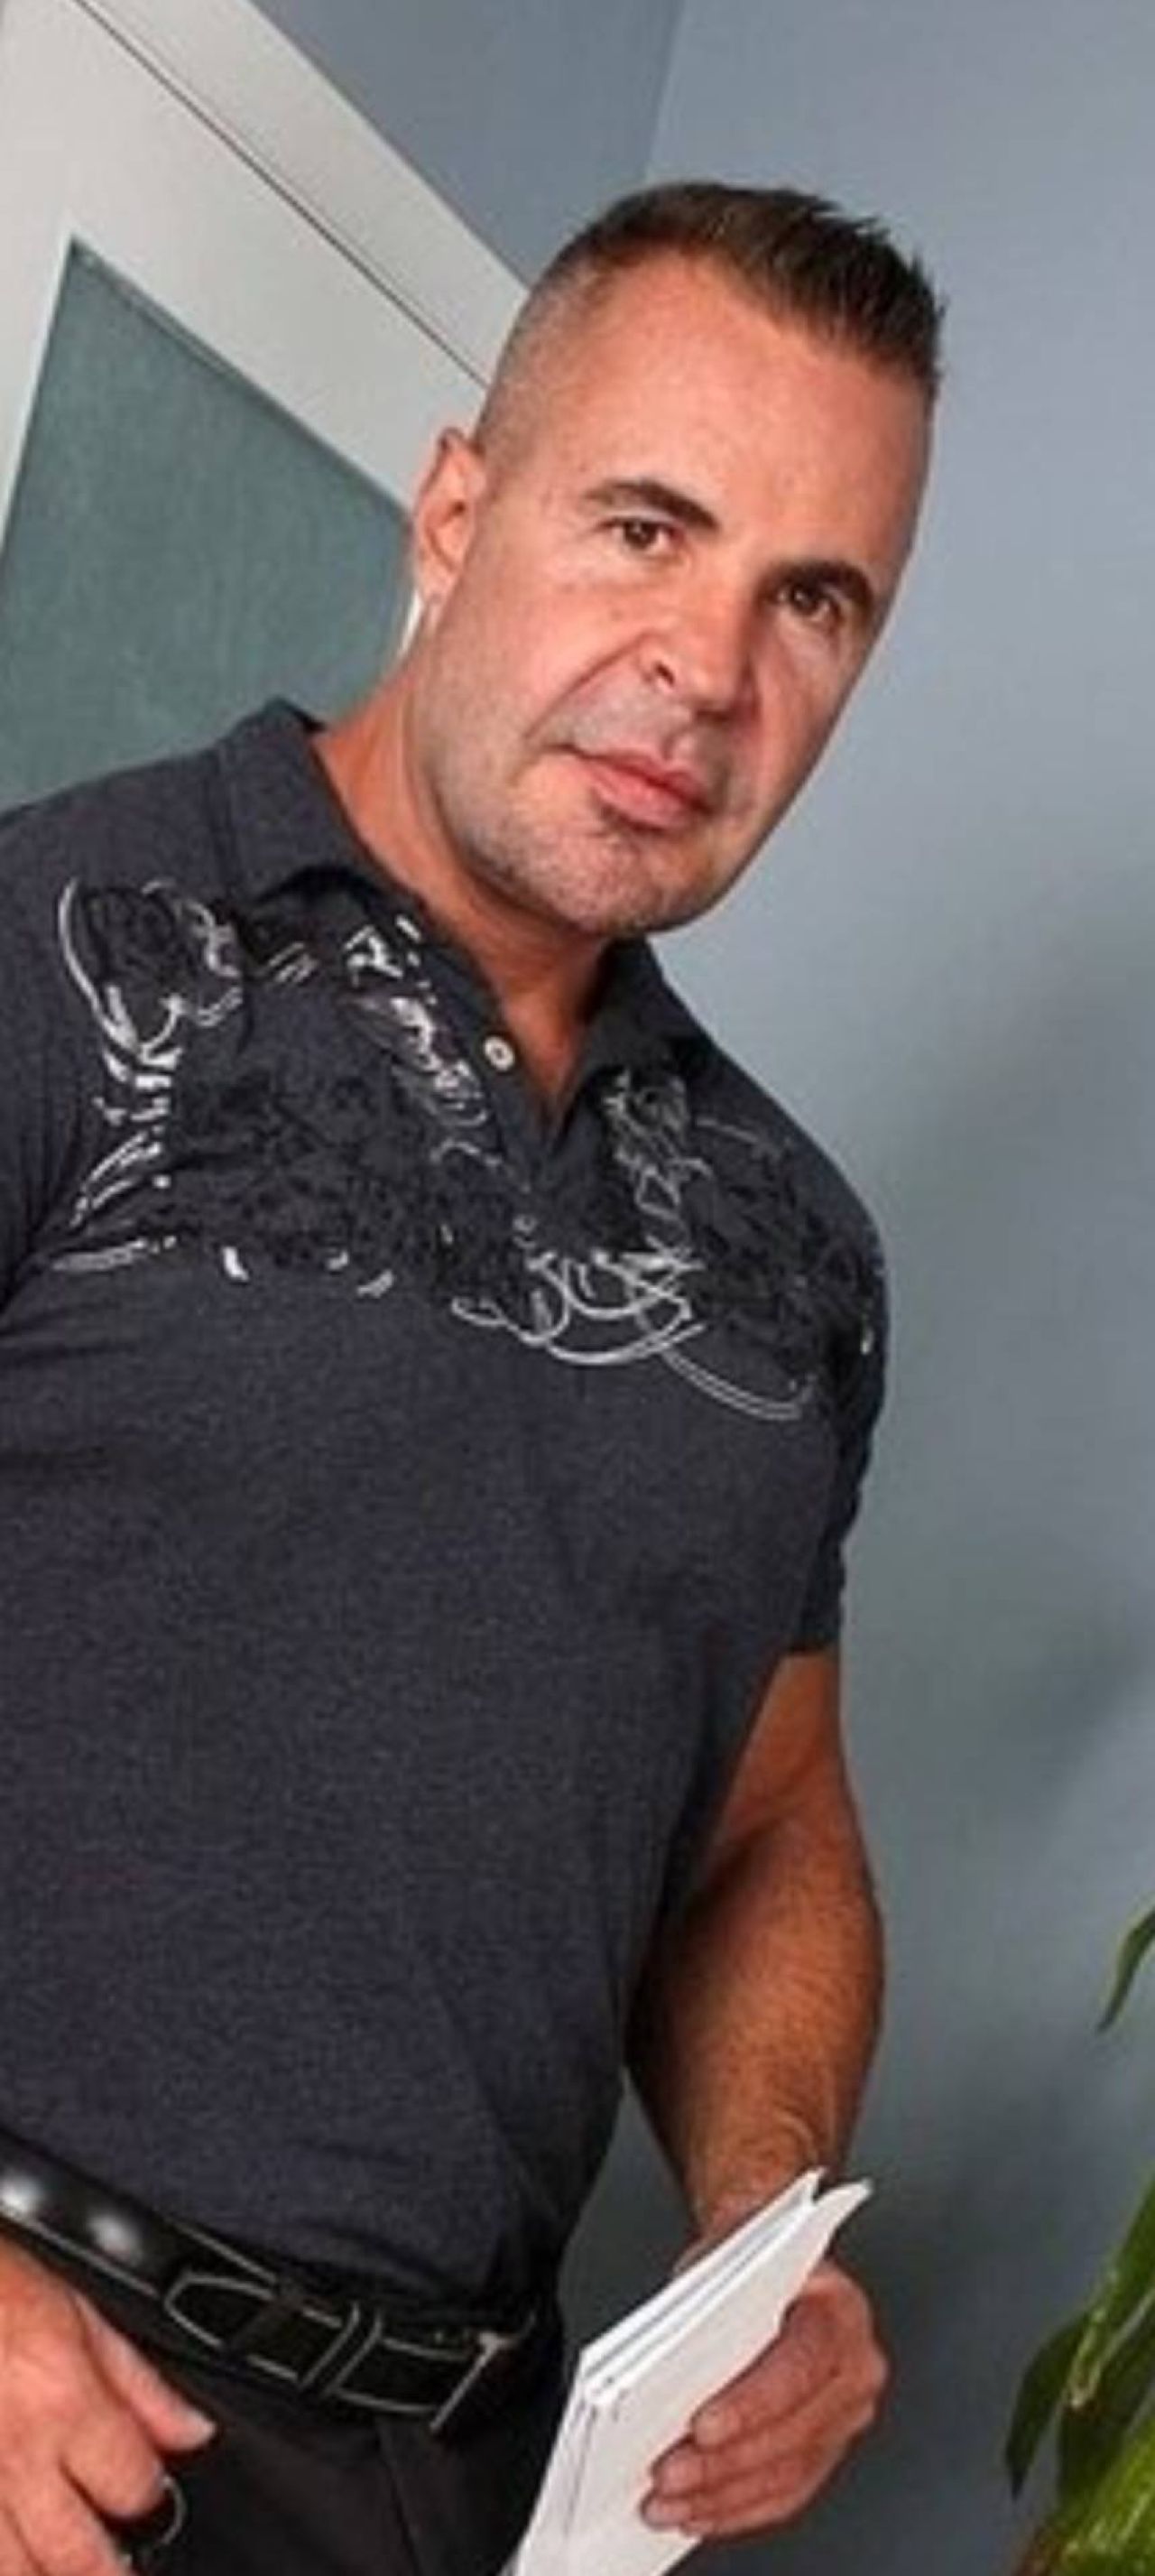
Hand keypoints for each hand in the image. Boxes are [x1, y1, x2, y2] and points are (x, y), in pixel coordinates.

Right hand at [0, 2240, 214, 2573]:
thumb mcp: (70, 2308)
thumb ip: (136, 2380)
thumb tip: (192, 2429)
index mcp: (64, 2405)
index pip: (137, 2487)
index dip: (148, 2489)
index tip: (140, 2487)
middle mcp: (16, 2460)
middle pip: (79, 2559)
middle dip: (106, 2569)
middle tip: (112, 2565)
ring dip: (42, 2573)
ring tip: (57, 2564)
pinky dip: (0, 2557)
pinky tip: (10, 2551)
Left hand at [642, 2259, 886, 2541]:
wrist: (767, 2258)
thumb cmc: (746, 2255)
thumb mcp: (725, 2259)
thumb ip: (712, 2310)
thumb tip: (670, 2368)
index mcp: (838, 2308)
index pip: (799, 2365)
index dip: (750, 2404)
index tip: (701, 2428)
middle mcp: (855, 2363)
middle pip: (791, 2432)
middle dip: (723, 2463)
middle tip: (668, 2475)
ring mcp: (845, 2412)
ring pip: (786, 2472)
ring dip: (722, 2496)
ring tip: (669, 2502)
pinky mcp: (826, 2446)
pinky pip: (785, 2491)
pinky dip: (738, 2507)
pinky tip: (700, 2510)